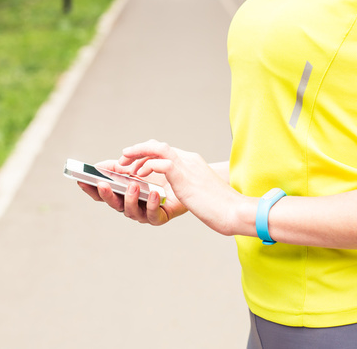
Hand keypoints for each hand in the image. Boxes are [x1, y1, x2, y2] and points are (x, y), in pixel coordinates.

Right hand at [77, 159, 186, 224]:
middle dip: (107, 194)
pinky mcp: (159, 217)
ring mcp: (143, 213)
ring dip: (130, 198)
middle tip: (103, 184)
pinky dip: (151, 204)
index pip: (102, 194)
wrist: (183, 180)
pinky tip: (153, 193)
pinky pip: (152, 215)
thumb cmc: (158, 174)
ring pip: (131, 211)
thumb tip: (98, 166)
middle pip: (113, 204)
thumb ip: (119, 166)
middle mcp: (130, 205)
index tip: (81, 179)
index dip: (90, 188)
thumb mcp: (137, 165)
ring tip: (133, 185)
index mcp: (122, 194)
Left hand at [119, 140, 245, 235]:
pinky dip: (147, 166)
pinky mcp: (183, 176)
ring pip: (157, 148)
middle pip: (158, 145)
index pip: (165, 149)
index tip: (134, 161)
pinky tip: (140, 175)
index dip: (147, 153)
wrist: (234, 210)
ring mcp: (186, 166)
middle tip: (123, 159)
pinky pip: (160, 162)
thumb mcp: (201, 191)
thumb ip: (189, 185)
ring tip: (124, 164)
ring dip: (137, 154)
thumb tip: (179, 191)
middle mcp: (189, 160)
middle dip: (137, 150)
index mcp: (192, 162)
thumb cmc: (220, 206)